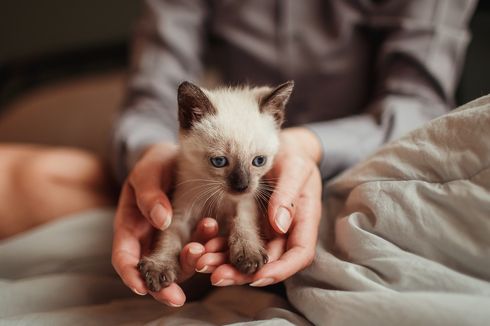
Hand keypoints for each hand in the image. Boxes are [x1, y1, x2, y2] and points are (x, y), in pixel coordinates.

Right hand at [112, 142, 216, 305]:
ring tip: (204, 253)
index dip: (131, 276)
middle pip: (152, 271)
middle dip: (163, 287)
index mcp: (131, 227)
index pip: (125, 258)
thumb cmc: (156, 165)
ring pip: (179, 263)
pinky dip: (208, 249)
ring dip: (191, 264)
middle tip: (178, 296)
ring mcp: (173, 240)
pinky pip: (200, 248)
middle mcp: (151, 240)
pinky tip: (218, 239)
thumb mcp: (148, 172)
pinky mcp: (194, 235)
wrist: (178, 157)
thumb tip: (162, 220)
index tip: (142, 288)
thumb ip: (150, 194)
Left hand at [198, 127, 322, 285]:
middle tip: (216, 275)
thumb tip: (278, 225)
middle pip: (269, 262)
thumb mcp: (294, 168)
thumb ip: (288, 195)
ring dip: (226, 263)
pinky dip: (220, 246)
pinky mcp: (250, 223)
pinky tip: (202, 246)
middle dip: (243, 273)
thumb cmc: (293, 155)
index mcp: (304, 221)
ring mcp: (267, 229)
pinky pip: (236, 240)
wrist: (282, 147)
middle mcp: (286, 231)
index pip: (298, 255)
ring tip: (202, 262)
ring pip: (249, 256)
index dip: (280, 269)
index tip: (257, 276)